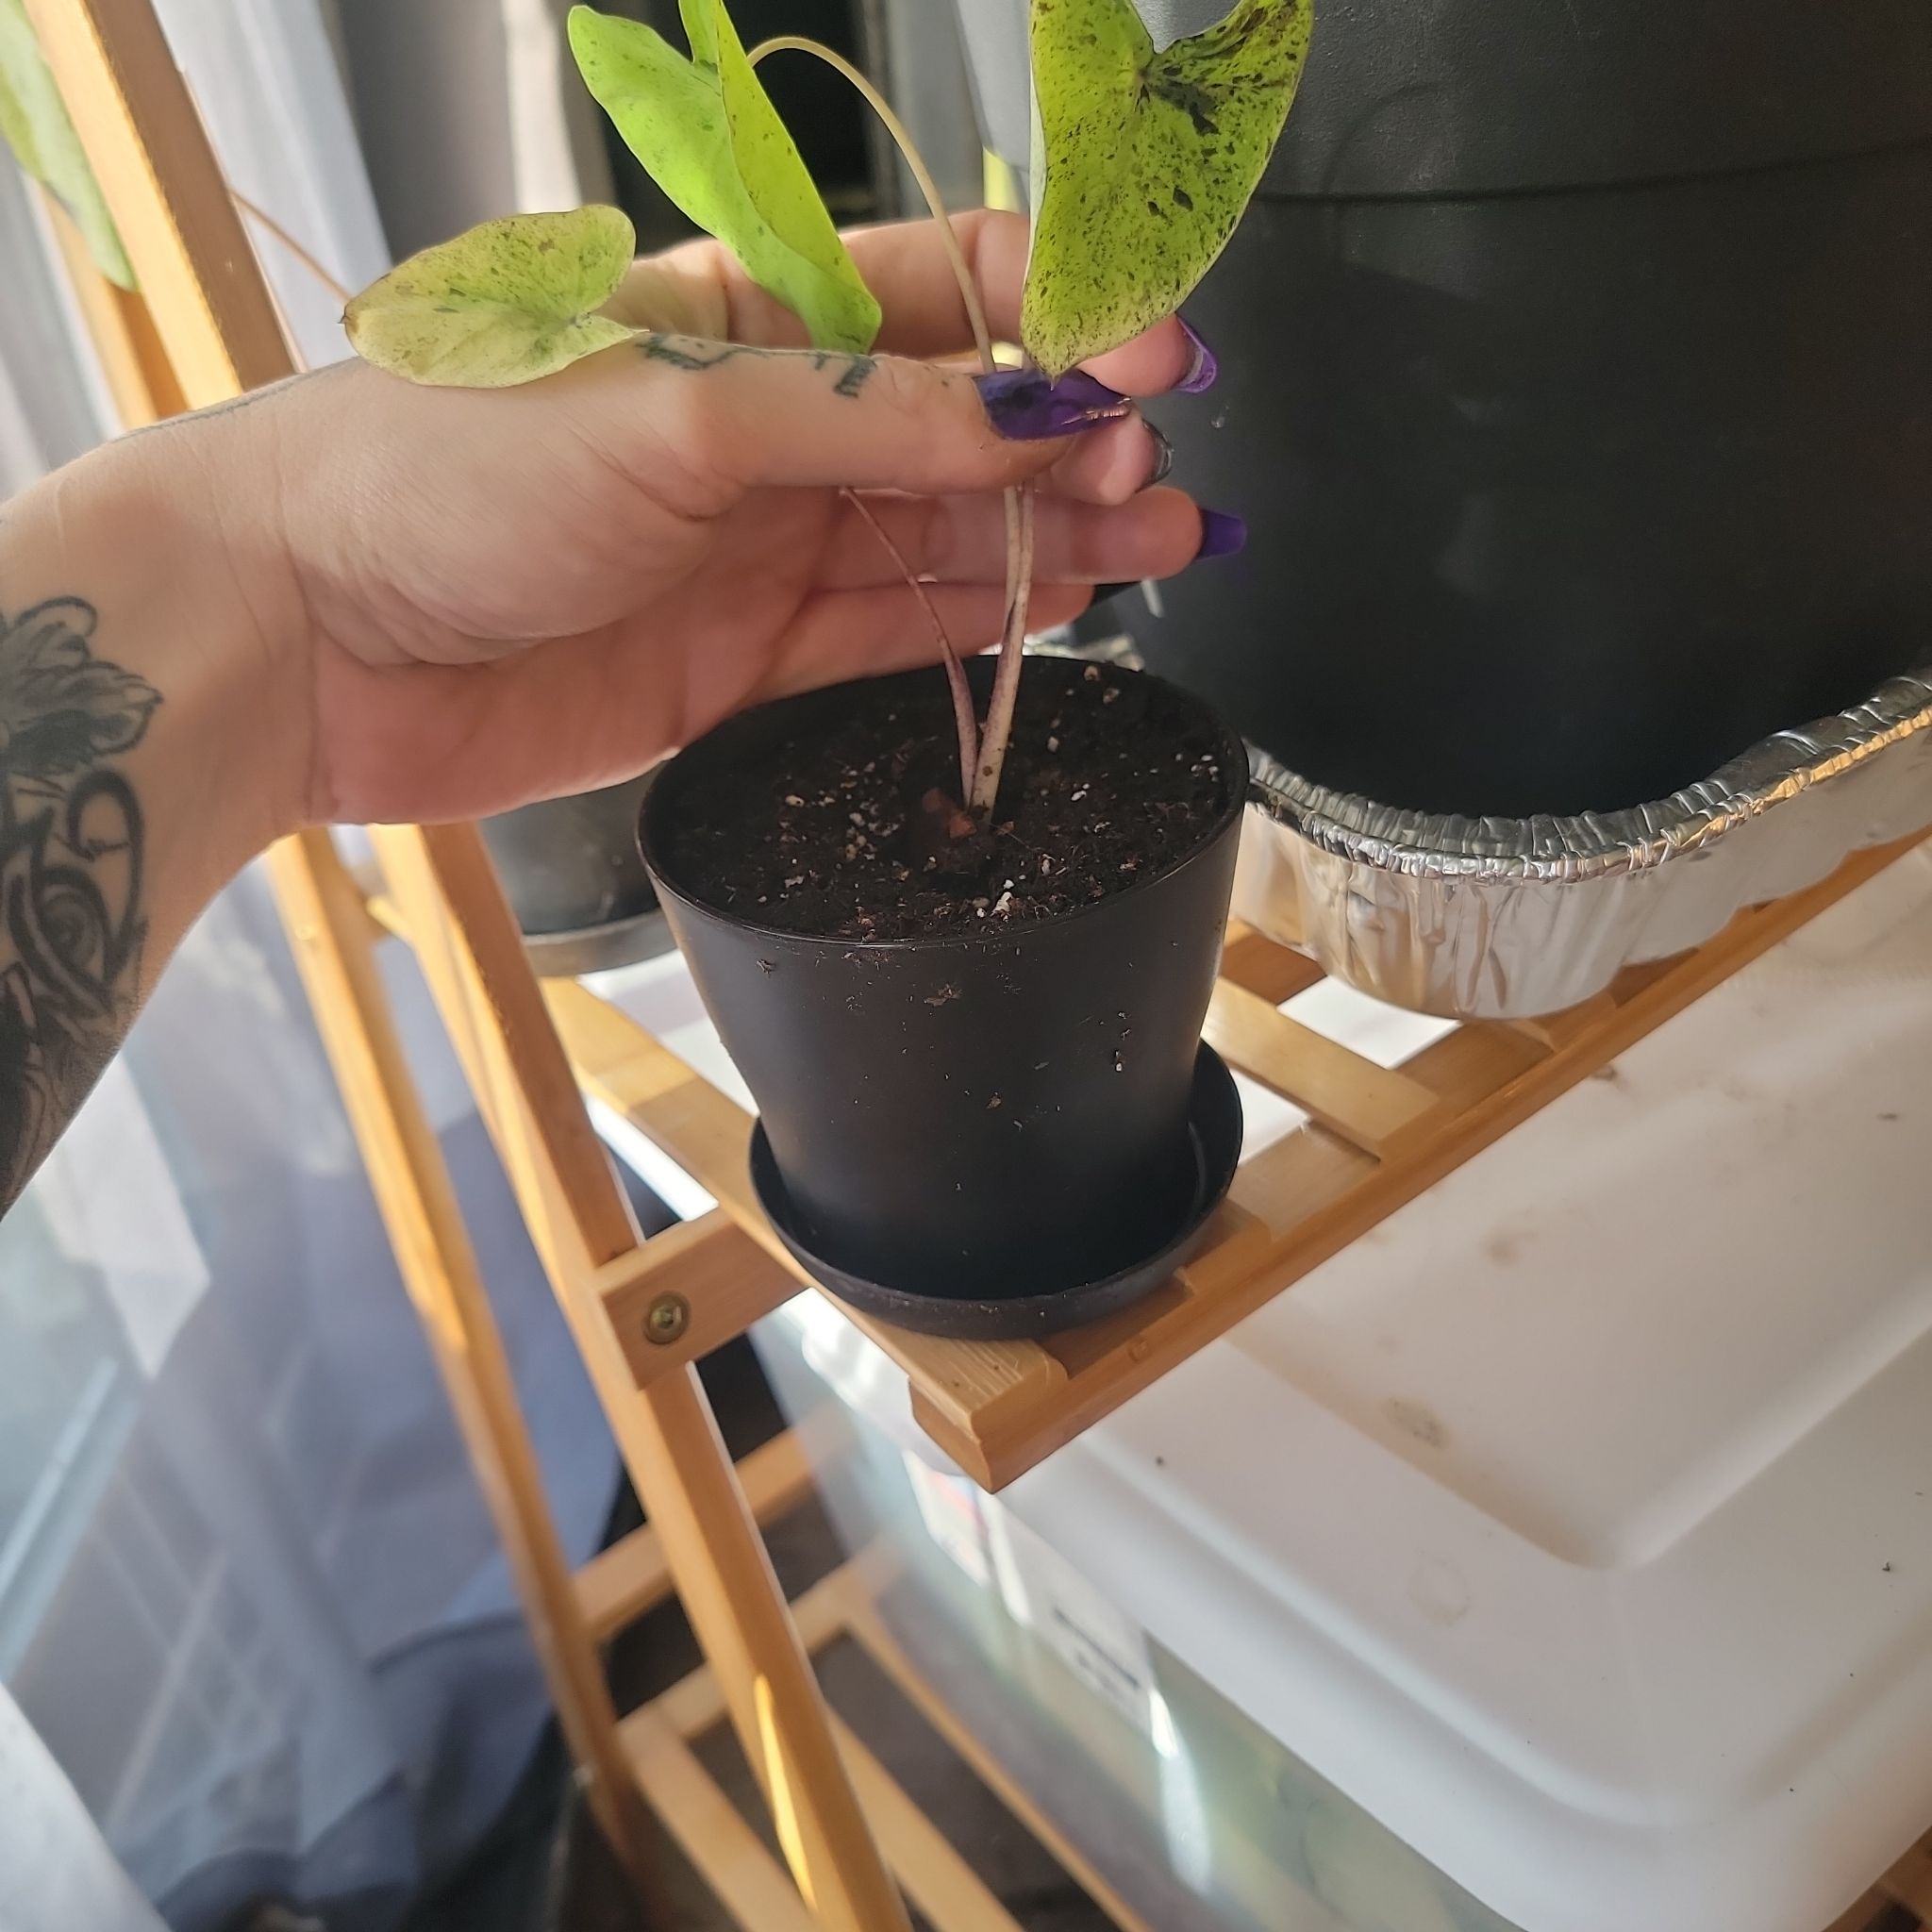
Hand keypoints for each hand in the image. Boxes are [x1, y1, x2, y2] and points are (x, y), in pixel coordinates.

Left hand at [163, 210, 1211, 828]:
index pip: (938, 290)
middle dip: (1072, 441)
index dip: (1056, 317)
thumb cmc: (435, 474)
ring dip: (1054, 536)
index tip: (1150, 351)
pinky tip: (1058, 605)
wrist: (303, 640)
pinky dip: (977, 622)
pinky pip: (889, 630)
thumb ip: (866, 419)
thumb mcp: (675, 411)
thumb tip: (1028, 422)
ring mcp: (755, 547)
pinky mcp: (741, 657)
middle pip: (960, 423)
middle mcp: (759, 427)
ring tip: (1166, 538)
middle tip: (1158, 470)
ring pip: (942, 533)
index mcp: (740, 312)